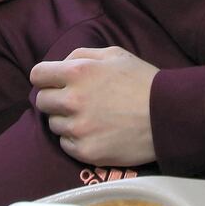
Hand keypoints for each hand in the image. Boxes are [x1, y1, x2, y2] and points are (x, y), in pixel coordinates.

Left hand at [31, 47, 158, 166]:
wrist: (166, 115)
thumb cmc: (141, 80)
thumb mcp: (115, 54)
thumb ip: (82, 54)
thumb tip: (60, 64)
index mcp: (78, 71)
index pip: (38, 75)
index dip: (45, 77)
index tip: (53, 82)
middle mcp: (73, 99)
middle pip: (42, 101)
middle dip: (55, 98)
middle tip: (75, 100)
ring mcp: (78, 128)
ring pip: (53, 124)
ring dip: (66, 119)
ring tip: (90, 116)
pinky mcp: (85, 151)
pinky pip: (65, 144)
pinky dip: (76, 138)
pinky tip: (95, 131)